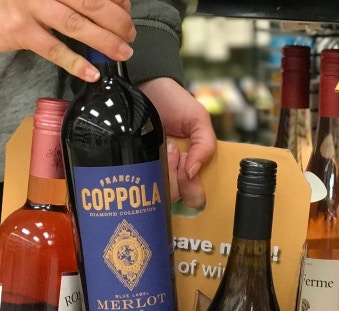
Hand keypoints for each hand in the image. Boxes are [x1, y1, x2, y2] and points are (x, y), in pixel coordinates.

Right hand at [0, 0, 134, 81]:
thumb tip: (111, 5)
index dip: (114, 0)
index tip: (126, 9)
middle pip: (91, 3)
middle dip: (117, 21)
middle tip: (129, 34)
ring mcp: (29, 6)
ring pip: (77, 25)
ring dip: (105, 41)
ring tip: (122, 52)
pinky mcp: (19, 31)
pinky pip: (54, 49)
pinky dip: (76, 63)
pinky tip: (92, 73)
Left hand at [139, 77, 216, 208]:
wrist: (146, 85)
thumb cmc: (175, 101)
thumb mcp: (199, 120)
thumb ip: (205, 145)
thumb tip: (192, 173)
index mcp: (192, 167)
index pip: (195, 196)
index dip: (192, 188)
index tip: (188, 167)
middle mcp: (173, 173)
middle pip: (175, 197)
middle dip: (176, 177)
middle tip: (173, 149)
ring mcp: (152, 170)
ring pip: (156, 192)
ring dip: (161, 170)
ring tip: (163, 145)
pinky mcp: (133, 164)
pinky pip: (137, 180)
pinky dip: (141, 170)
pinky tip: (145, 150)